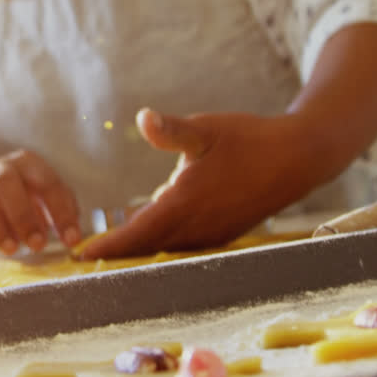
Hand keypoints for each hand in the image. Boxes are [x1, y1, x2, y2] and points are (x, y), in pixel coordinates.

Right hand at [0, 149, 81, 254]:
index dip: (61, 213)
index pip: (48, 183)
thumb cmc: (22, 198)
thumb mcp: (45, 199)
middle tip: (36, 246)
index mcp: (29, 165)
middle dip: (23, 215)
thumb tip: (74, 237)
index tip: (70, 241)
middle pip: (7, 182)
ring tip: (9, 249)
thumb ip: (62, 212)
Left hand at [77, 108, 322, 259]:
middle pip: (145, 250)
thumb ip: (170, 130)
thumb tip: (142, 118)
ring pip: (164, 251)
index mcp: (186, 204)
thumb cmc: (249, 140)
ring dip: (137, 253)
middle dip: (114, 256)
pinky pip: (182, 247)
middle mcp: (197, 229)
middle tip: (81, 258)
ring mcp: (211, 236)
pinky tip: (148, 238)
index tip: (78, 255)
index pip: (136, 235)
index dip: (106, 247)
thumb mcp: (206, 129)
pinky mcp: (222, 235)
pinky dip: (160, 246)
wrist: (298, 158)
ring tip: (106, 253)